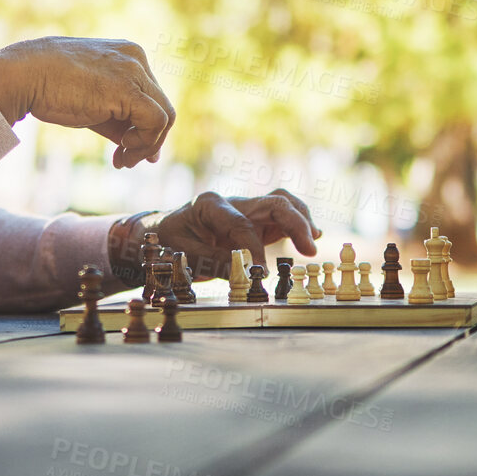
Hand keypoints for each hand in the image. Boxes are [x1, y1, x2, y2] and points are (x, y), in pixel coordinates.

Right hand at [0, 37, 175, 167]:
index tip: (124, 150)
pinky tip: (121, 151)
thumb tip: (147, 153)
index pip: (153, 97)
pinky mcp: (127, 90)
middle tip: (124, 160)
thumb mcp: (92, 102)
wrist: (22, 75)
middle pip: (163, 107)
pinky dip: (144, 142)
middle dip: (147, 140)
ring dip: (147, 146)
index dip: (145, 129)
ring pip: (165, 117)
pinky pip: (156, 122)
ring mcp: (134, 72)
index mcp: (129, 55)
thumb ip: (119, 121)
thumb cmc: (49, 87)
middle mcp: (136, 59)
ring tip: (122, 160)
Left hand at [154, 190, 321, 279]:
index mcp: (211, 204)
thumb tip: (248, 273)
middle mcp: (233, 202)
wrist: (164, 233)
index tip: (261, 272)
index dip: (254, 249)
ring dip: (301, 219)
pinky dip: (298, 223)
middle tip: (309, 249)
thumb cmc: (170, 242)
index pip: (242, 224)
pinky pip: (281, 216)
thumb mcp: (184, 254)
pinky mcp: (255, 221)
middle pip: (273, 202)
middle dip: (295, 223)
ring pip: (281, 203)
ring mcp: (246, 209)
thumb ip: (214, 262)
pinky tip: (312, 236)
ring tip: (313, 241)